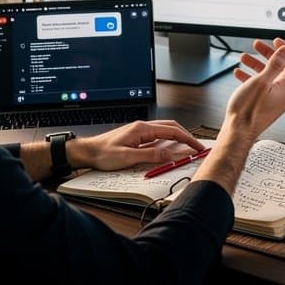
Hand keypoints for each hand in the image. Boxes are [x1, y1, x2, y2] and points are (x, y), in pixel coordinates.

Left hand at [69, 120, 205, 171]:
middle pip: (171, 127)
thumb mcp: (128, 157)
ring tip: (187, 147)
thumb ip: (150, 156)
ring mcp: (140, 131)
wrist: (87, 152)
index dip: (187, 139)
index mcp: (142, 128)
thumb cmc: (103, 153)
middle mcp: (142, 126)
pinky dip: (168, 141)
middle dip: (186, 136)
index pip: (172, 131)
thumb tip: (169, 155)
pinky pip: (157, 136)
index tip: (196, 146)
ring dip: (178, 137)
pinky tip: (169, 148)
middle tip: (196, 146)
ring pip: (165, 131)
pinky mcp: (136, 136)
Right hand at [227, 38, 284, 135]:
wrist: (238, 132)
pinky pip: (262, 87)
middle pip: (280, 67)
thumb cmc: (248, 110)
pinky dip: (253, 77)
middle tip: (257, 46)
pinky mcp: (266, 105)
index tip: (274, 41)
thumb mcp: (261, 81)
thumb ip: (275, 64)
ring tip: (244, 58)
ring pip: (269, 76)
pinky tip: (241, 74)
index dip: (284, 48)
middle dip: (267, 54)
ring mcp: (276, 100)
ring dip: (257, 65)